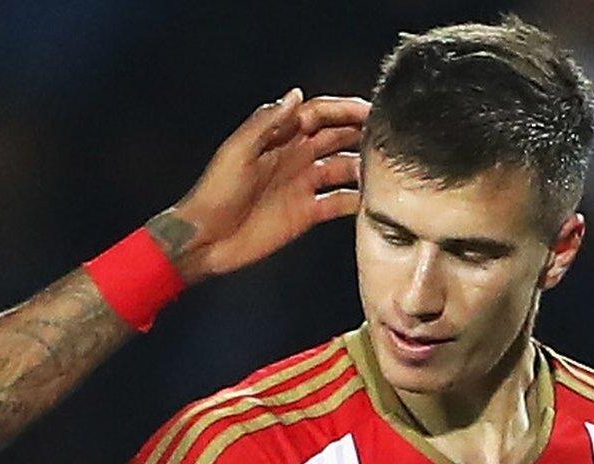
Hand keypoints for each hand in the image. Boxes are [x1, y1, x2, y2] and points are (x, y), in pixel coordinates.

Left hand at [160, 89, 369, 282]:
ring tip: (386, 168)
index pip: (318, 115)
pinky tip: (373, 199)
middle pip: (335, 137)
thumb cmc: (215, 193)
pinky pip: (338, 203)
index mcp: (278, 139)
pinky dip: (356, 200)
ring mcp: (302, 186)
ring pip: (342, 168)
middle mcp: (295, 158)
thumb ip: (266, 123)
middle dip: (361, 132)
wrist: (206, 239)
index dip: (343, 109)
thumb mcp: (237, 152)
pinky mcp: (306, 214)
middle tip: (388, 134)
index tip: (369, 109)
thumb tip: (296, 95)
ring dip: (363, 166)